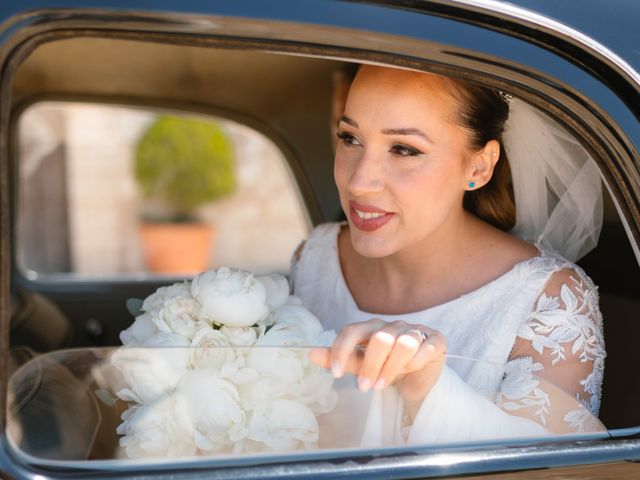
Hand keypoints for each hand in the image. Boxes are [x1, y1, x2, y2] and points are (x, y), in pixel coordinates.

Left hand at [309, 318, 445, 409]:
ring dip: (390, 368)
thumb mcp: (363, 367)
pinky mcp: (436, 341)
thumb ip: (343, 359)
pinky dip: (415, 362)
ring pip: (402, 343)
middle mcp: (394, 326)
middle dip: (369, 366)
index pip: (353, 330)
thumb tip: (311, 354)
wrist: (418, 380)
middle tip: (364, 387)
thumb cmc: (388, 370)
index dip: (342, 350)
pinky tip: (411, 371)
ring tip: (382, 385)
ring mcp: (416, 331)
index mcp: (373, 327)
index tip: (334, 373)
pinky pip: (425, 348)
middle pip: (379, 338)